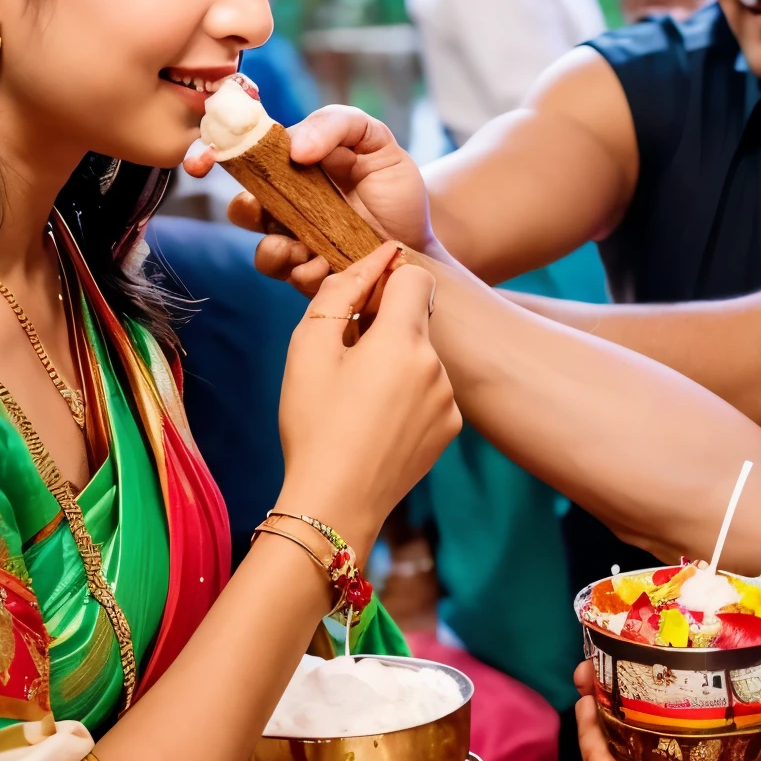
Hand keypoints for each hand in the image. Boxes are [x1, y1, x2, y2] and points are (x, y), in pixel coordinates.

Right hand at [184, 104, 439, 297]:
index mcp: (293, 167)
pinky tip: (328, 264)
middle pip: (242, 208)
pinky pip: (293, 278)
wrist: (420, 242)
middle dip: (241, 208)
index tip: (202, 161)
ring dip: (276, 248)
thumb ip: (337, 124)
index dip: (213, 154)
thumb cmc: (396, 189)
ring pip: (263, 250)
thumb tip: (293, 147)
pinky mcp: (312, 277)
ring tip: (303, 245)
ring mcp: (298, 244)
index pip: (244, 156)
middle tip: (257, 209)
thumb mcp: (376, 141)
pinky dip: (305, 271)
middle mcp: (287, 207)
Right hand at [274, 244, 460, 537]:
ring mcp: (448, 400)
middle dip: (385, 326)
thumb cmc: (313, 423)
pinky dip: (409, 395)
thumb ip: (342, 292)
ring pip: (423, 357)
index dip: (385, 280)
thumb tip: (374, 257)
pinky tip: (377, 421)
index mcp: (402, 341)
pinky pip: (431, 392)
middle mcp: (436, 367)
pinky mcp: (450, 428)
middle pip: (416, 319)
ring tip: (358, 399)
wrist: (334, 503)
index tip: (359, 303)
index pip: (415, 277)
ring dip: (397, 363)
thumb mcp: (309, 348)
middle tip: (346, 360)